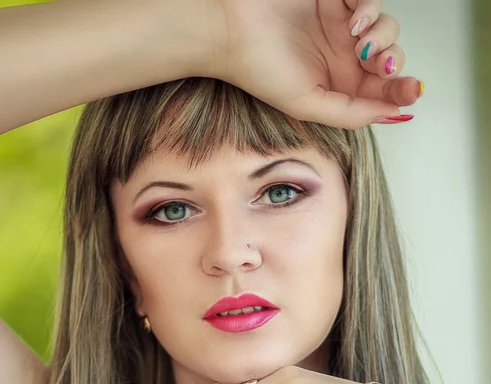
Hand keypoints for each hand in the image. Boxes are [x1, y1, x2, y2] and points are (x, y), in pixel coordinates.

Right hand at [197, 0, 420, 128]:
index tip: (411, 90)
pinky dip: (370, 7)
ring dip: (383, 34)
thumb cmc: (259, 70)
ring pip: (385, 28)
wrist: (232, 30)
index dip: (400, 91)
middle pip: (388, 60)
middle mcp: (341, 59)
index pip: (378, 92)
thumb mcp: (307, 105)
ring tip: (358, 37)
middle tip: (378, 63)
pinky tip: (354, 20)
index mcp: (336, 88)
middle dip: (391, 62)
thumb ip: (349, 113)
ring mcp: (339, 28)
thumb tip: (391, 115)